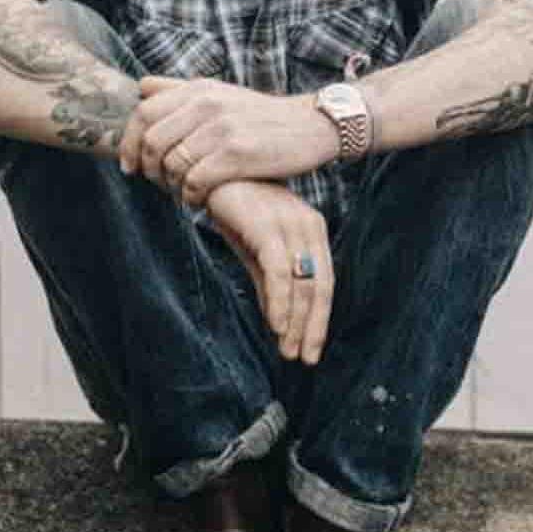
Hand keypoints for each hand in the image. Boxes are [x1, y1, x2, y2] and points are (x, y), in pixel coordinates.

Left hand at [119, 76, 339, 206]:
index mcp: (199, 89)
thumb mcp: (221, 92)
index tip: (129, 166)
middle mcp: (207, 104)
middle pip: (152, 141)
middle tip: (157, 184)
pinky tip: (199, 200)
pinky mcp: (239, 154)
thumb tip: (141, 88)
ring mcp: (222, 128)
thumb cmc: (262, 116)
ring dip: (171, 186)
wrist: (312, 125)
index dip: (128, 142)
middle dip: (147, 169)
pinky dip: (190, 197)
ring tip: (182, 192)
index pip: (144, 112)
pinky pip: (196, 181)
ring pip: (172, 164)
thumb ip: (180, 89)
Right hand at [205, 181, 333, 364]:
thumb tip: (278, 322)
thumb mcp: (255, 251)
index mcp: (312, 230)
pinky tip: (276, 325)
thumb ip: (269, 283)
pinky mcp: (267, 225)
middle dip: (312, 327)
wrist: (208, 173)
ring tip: (288, 350)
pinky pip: (279, 270)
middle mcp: (308, 225)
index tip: (311, 350)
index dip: (319, 320)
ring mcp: (289, 224)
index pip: (324, 283)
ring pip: (302, 282)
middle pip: (320, 286)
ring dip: (296, 321)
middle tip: (303, 358)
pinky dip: (280, 300)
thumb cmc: (234, 209)